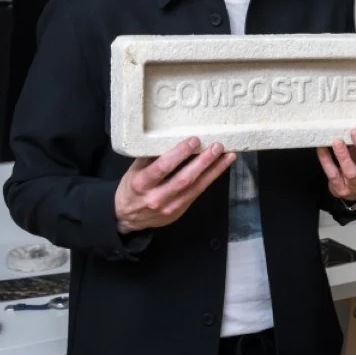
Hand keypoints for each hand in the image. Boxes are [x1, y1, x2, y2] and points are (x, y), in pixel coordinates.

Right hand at [114, 137, 235, 232]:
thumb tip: (173, 136)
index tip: (194, 140)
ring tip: (228, 155)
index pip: (162, 167)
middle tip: (217, 146)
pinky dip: (211, 178)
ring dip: (214, 170)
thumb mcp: (134, 170)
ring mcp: (170, 207)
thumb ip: (151, 156)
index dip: (180, 153)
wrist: (128, 218)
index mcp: (141, 184)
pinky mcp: (180, 211)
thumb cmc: (132, 188)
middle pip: (184, 179)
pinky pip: (198, 192)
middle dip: (203, 162)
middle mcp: (157, 197)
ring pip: (196, 187)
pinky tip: (220, 167)